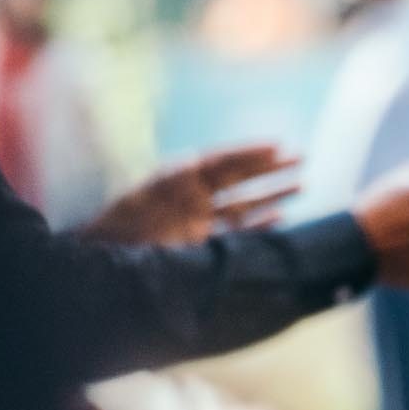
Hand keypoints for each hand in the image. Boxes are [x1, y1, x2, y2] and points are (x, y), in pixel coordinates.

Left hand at [85, 143, 303, 247]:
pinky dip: (259, 226)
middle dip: (269, 168)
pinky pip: (238, 234)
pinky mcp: (202, 247)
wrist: (106, 264)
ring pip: (244, 204)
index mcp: (180, 180)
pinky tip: (281, 219)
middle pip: (238, 178)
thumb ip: (170, 182)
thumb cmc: (118, 229)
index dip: (249, 152)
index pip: (222, 161)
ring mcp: (200, 222)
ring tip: (302, 185)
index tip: (277, 145)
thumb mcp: (140, 199)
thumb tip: (196, 164)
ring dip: (272, 195)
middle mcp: (193, 197)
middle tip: (301, 157)